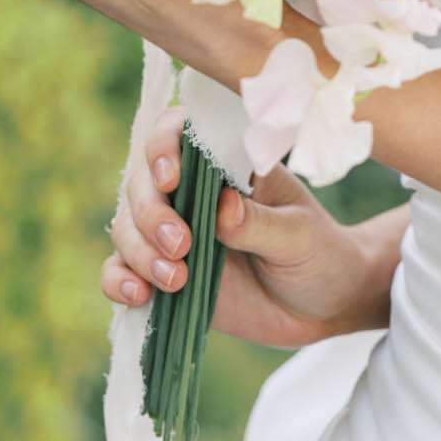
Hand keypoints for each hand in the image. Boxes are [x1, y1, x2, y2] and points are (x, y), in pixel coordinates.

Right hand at [104, 102, 384, 349]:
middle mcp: (192, 193)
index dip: (163, 147)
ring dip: (139, 251)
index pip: (179, 134)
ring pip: (126, 227)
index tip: (172, 179)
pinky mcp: (164, 274)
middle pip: (143, 184)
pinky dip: (118, 280)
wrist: (322, 306)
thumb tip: (222, 206)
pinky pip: (121, 270)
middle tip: (183, 246)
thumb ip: (260, 223)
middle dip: (151, 214)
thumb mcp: (299, 236)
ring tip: (176, 280)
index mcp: (227, 164)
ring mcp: (174, 233)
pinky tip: (137, 296)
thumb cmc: (317, 253)